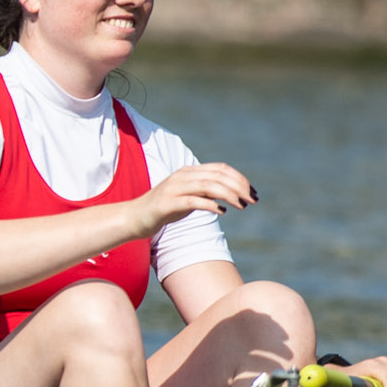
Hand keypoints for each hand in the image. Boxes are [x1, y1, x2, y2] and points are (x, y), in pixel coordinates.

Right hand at [136, 162, 254, 233]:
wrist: (134, 218)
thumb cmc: (165, 209)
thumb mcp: (190, 197)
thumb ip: (207, 191)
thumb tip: (232, 192)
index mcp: (188, 171)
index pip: (221, 169)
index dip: (240, 179)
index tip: (252, 193)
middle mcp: (182, 176)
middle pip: (218, 176)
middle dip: (240, 187)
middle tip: (252, 201)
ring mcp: (173, 188)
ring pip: (208, 186)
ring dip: (229, 195)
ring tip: (241, 206)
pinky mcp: (167, 203)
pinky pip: (193, 201)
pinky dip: (210, 205)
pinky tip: (221, 212)